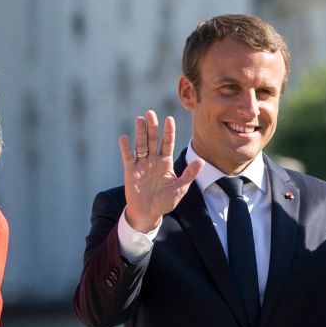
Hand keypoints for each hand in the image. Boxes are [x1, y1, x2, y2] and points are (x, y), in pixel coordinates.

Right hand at [121, 112, 200, 233]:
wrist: (148, 213)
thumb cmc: (165, 201)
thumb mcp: (180, 189)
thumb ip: (189, 175)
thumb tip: (201, 162)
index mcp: (165, 162)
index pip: (167, 143)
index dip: (168, 131)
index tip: (169, 119)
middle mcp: (153, 160)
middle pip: (152, 140)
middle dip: (152, 127)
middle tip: (150, 113)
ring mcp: (141, 165)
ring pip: (141, 145)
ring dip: (140, 133)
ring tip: (140, 120)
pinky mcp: (130, 171)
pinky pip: (128, 157)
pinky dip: (125, 148)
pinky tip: (124, 138)